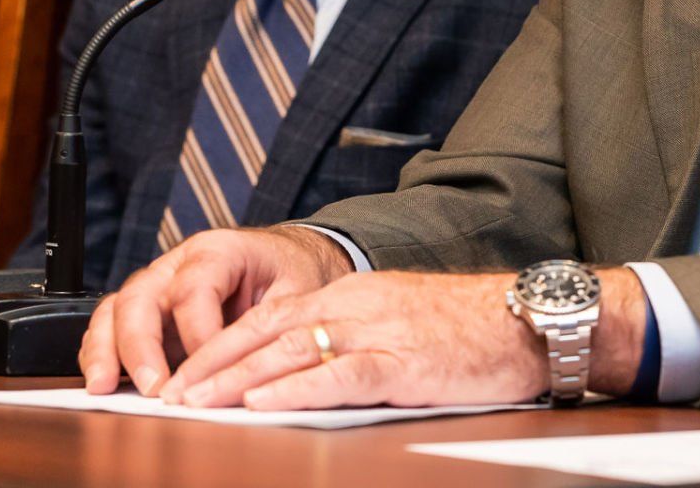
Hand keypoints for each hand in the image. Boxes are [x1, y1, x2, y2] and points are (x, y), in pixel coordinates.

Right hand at [79, 225, 351, 395]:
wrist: (289, 260)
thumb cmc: (292, 273)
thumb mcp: (297, 295)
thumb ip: (271, 330)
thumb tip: (247, 376)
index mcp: (218, 250)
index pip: (193, 290)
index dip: (197, 335)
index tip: (208, 374)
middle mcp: (179, 264)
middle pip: (142, 296)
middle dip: (140, 345)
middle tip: (154, 388)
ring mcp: (159, 285)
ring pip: (117, 309)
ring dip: (106, 350)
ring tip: (104, 387)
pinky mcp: (150, 311)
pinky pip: (113, 325)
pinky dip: (103, 353)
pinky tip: (103, 383)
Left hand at [169, 265, 649, 409]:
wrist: (529, 320)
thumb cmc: (471, 327)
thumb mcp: (401, 320)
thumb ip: (353, 337)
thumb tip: (303, 369)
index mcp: (354, 293)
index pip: (270, 317)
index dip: (221, 345)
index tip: (185, 372)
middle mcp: (356, 305)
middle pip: (267, 333)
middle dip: (213, 364)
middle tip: (170, 391)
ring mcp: (378, 332)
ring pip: (290, 352)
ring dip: (237, 380)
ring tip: (196, 401)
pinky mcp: (402, 363)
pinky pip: (337, 376)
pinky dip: (294, 391)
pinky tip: (262, 406)